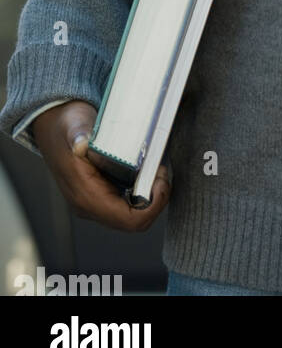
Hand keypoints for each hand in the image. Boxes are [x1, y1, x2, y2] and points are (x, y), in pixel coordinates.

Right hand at [31, 101, 171, 232]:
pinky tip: (147, 172)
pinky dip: (142, 193)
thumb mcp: (74, 125)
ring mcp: (92, 203)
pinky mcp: (98, 195)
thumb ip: (78, 135)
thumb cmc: (66, 125)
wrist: (53, 126)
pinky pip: (125, 206)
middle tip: (162, 173)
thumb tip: (81, 143)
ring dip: (150, 198)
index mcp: (85, 195)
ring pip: (130, 216)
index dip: (152, 206)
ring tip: (157, 171)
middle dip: (155, 201)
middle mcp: (88, 205)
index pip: (127, 220)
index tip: (162, 181)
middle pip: (132, 222)